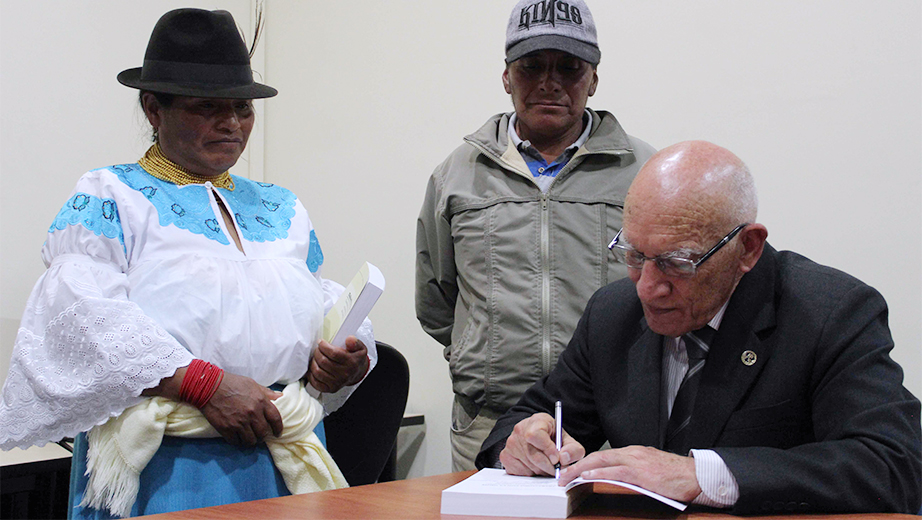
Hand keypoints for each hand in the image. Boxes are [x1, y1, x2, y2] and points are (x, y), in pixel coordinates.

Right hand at [199, 372, 283, 445]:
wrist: (209, 386)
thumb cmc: (232, 383)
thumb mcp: (252, 384)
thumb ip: (267, 393)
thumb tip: (280, 397)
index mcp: (261, 401)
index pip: (275, 419)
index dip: (278, 428)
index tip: (277, 433)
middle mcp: (252, 414)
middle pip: (263, 433)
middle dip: (262, 436)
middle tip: (259, 435)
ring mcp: (239, 422)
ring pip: (250, 440)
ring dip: (250, 441)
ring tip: (248, 438)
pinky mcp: (226, 429)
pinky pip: (236, 442)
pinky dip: (237, 442)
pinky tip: (236, 438)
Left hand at [306, 336, 368, 392]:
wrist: (357, 373)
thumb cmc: (355, 359)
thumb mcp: (359, 348)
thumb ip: (354, 342)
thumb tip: (349, 339)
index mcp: (351, 362)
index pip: (333, 353)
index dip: (324, 346)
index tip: (321, 342)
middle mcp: (344, 374)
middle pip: (323, 361)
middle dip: (317, 352)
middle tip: (317, 349)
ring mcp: (337, 382)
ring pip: (317, 371)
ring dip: (313, 362)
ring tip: (315, 357)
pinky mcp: (331, 388)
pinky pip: (316, 382)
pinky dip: (311, 375)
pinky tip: (313, 368)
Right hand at [499, 413, 584, 476]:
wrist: (537, 438)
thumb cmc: (553, 439)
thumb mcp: (568, 441)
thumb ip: (573, 449)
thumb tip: (564, 458)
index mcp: (537, 421)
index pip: (535, 435)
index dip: (547, 449)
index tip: (557, 458)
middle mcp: (520, 429)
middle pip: (533, 454)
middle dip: (548, 466)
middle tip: (556, 469)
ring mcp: (510, 443)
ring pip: (528, 465)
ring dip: (541, 471)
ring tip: (546, 466)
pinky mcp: (505, 456)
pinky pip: (520, 472)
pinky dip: (530, 474)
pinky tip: (535, 467)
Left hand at [559, 445, 700, 501]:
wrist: (696, 476)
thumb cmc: (676, 476)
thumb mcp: (650, 470)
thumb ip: (633, 472)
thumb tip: (616, 480)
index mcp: (633, 453)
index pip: (603, 456)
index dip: (585, 463)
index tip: (573, 471)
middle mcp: (632, 453)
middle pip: (597, 457)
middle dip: (577, 465)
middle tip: (563, 475)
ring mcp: (636, 461)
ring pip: (602, 462)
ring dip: (581, 470)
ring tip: (568, 477)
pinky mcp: (641, 473)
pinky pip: (615, 472)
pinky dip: (598, 474)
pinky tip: (587, 477)